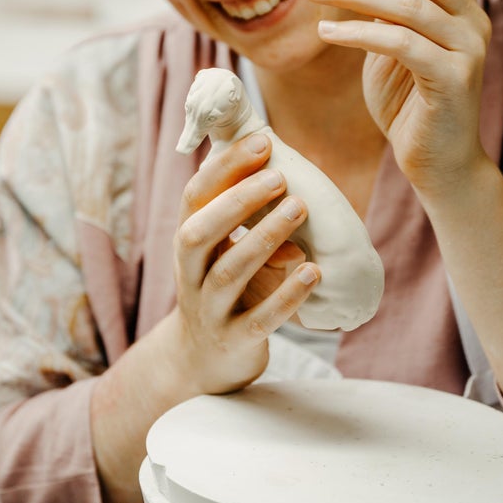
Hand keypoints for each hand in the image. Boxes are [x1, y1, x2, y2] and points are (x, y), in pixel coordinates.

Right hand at [171, 132, 319, 393]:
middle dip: (237, 202)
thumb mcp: (224, 250)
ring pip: (229, 273)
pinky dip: (286, 294)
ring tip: (299, 209)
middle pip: (199, 232)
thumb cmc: (225, 290)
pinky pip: (259, 319)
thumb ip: (244, 218)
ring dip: (264, 238)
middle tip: (280, 177)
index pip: (194, 197)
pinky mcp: (234, 341)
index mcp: (188, 242)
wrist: (205, 360)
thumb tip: (285, 165)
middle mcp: (190, 273)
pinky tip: (313, 272)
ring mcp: (209, 310)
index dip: (224, 168)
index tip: (261, 142)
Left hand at [301, 0, 491, 201]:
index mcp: (459, 1)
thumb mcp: (389, 44)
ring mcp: (467, 47)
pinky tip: (326, 33)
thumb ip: (378, 6)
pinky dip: (357, 31)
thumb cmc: (408, 103)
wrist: (438, 164)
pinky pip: (400, 42)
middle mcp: (472, 17)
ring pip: (408, 0)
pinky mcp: (453, 79)